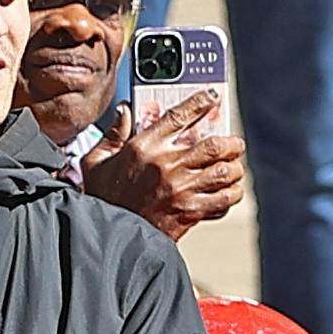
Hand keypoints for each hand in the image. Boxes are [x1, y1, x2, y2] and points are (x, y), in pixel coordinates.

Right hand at [81, 94, 248, 236]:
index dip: (200, 102)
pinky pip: (224, 199)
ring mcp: (181, 189)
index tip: (213, 97)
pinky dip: (231, 194)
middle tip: (234, 144)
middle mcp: (167, 165)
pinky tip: (227, 192)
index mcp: (145, 147)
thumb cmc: (103, 198)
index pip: (180, 115)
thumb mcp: (97, 162)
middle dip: (231, 143)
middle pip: (215, 145)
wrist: (109, 237)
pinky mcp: (190, 212)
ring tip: (233, 168)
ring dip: (235, 169)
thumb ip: (113, 134)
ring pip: (225, 172)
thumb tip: (124, 111)